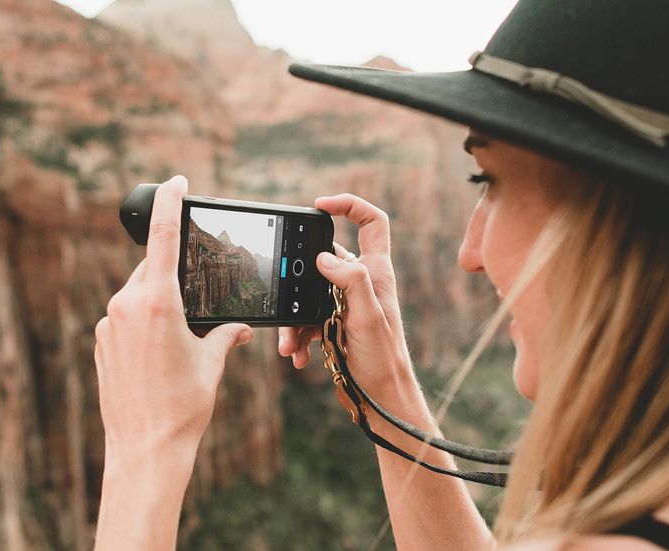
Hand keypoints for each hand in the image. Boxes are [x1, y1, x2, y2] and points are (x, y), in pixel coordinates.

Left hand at [94, 175, 253, 459]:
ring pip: (137, 296)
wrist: (144, 449)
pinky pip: (125, 319)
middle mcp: (126, 307)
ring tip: (180, 340)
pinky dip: (144, 324)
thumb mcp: (212, 363)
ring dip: (159, 304)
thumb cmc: (183, 407)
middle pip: (152, 271)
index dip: (170, 203)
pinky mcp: (102, 344)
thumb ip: (225, 335)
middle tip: (197, 300)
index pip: (162, 237)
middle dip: (174, 277)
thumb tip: (240, 328)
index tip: (175, 183)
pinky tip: (160, 354)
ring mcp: (109, 326)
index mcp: (157, 303)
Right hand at [278, 193, 413, 400]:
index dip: (349, 206)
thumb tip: (326, 257)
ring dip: (294, 316)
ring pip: (310, 294)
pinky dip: (297, 335)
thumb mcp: (368, 318)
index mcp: (376, 272)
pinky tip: (296, 353)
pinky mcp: (334, 324)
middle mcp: (362, 283)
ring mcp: (346, 303)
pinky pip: (307, 319)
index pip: (372, 223)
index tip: (320, 205)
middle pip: (326, 259)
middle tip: (284, 288)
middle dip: (300, 277)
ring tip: (289, 342)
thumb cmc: (384, 358)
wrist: (381, 397)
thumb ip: (351, 282)